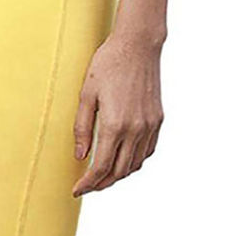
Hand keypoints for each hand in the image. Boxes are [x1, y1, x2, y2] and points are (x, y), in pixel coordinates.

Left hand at [72, 32, 163, 195]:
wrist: (138, 44)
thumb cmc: (108, 64)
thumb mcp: (86, 95)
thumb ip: (82, 128)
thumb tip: (81, 156)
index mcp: (115, 125)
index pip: (101, 167)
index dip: (88, 183)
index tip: (77, 190)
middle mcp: (135, 129)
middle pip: (119, 172)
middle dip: (101, 184)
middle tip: (87, 187)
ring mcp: (149, 126)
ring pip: (135, 165)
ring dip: (118, 175)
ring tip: (103, 177)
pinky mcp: (158, 120)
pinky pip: (147, 151)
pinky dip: (134, 162)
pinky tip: (123, 160)